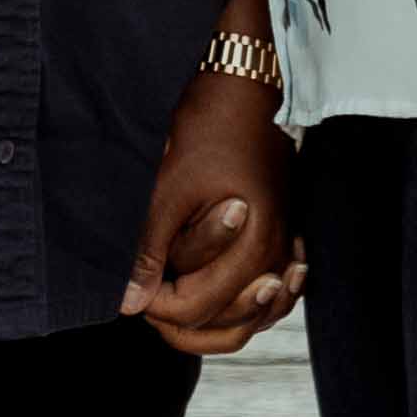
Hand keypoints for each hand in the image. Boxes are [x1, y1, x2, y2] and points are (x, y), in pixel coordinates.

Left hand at [120, 71, 297, 356]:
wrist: (245, 88)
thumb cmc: (209, 129)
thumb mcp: (169, 188)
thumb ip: (150, 249)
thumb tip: (129, 301)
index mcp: (250, 245)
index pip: (195, 310)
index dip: (155, 305)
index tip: (135, 287)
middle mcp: (277, 257)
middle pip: (228, 328)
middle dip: (182, 321)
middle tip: (150, 298)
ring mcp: (287, 249)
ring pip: (253, 320)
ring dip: (214, 322)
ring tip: (178, 308)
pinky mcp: (287, 238)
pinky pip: (273, 297)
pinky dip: (247, 308)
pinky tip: (223, 300)